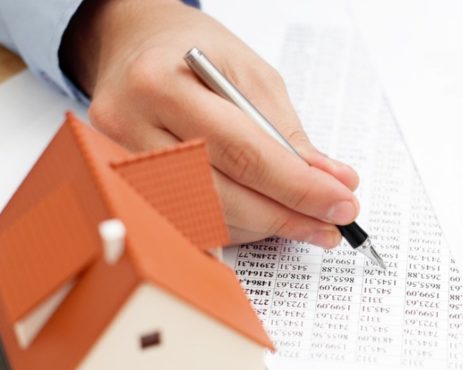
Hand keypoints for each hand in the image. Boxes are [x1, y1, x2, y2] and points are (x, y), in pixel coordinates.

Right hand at [60, 0, 359, 247]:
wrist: (133, 49)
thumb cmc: (193, 53)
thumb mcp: (251, 73)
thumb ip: (287, 132)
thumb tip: (329, 182)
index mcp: (161, 83)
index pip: (243, 151)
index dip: (298, 186)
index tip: (341, 203)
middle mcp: (129, 127)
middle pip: (222, 195)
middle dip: (287, 216)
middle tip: (332, 224)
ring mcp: (121, 165)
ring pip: (208, 218)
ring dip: (266, 227)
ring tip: (307, 221)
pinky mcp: (128, 190)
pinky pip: (192, 225)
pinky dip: (238, 227)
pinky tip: (267, 218)